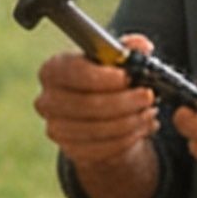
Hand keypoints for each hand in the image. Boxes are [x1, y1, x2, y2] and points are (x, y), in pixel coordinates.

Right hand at [32, 37, 161, 175]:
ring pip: (97, 129)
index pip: (75, 73)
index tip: (128, 78)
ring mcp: (56, 128)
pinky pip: (102, 149)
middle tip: (147, 97)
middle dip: (124, 102)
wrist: (100, 116)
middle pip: (87, 104)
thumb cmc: (105, 82)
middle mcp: (47, 100)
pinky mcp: (70, 151)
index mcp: (53, 70)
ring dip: (130, 122)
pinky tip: (141, 128)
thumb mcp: (116, 60)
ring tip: (149, 112)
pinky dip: (127, 139)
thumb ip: (127, 49)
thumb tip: (141, 46)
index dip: (104, 77)